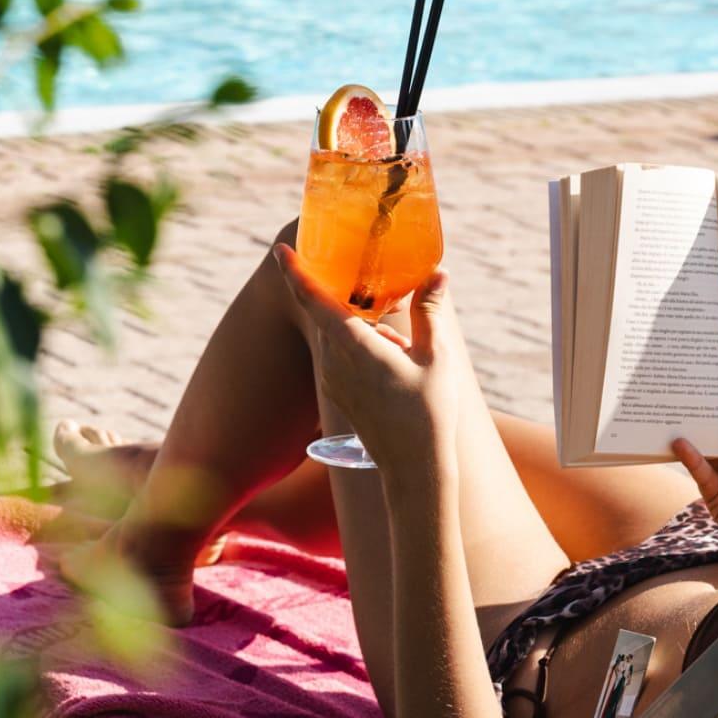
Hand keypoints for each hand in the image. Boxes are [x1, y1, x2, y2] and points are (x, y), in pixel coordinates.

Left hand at [273, 244, 459, 495]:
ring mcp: (332, 379)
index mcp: (354, 345)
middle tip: (385, 308)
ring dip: (367, 332)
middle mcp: (335, 361)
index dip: (295, 272)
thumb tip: (438, 273)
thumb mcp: (436, 356)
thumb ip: (429, 311)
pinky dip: (363, 350)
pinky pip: (343, 357)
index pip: (315, 299)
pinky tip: (396, 369)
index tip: (279, 250)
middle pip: (334, 315)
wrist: (414, 468)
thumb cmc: (428, 412)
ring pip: (342, 336)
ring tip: (405, 356)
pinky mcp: (337, 394)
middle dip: (358, 305)